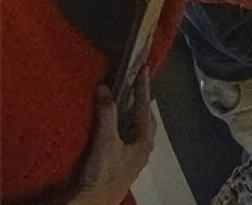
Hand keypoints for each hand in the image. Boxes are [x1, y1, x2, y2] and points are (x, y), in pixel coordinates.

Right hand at [70, 69, 156, 204]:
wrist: (95, 201)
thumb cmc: (104, 173)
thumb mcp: (106, 142)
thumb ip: (107, 115)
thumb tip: (105, 88)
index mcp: (144, 141)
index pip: (145, 107)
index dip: (143, 87)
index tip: (144, 69)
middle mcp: (144, 147)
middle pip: (147, 118)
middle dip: (143, 100)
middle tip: (139, 83)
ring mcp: (135, 156)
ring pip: (139, 128)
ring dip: (135, 113)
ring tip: (129, 100)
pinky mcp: (124, 162)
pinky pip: (129, 136)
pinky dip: (126, 125)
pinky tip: (118, 125)